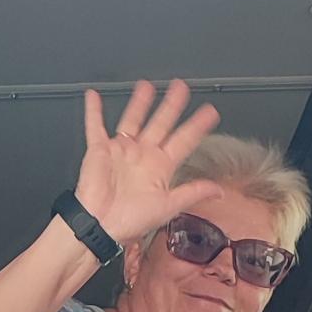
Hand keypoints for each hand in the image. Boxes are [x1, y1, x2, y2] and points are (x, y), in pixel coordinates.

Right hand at [73, 79, 222, 247]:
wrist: (99, 226)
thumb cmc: (129, 221)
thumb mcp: (168, 207)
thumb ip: (192, 193)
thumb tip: (218, 191)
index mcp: (160, 168)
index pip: (183, 140)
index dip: (197, 126)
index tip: (210, 112)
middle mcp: (142, 156)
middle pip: (161, 123)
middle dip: (172, 105)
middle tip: (182, 87)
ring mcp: (122, 151)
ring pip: (134, 119)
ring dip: (140, 102)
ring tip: (147, 86)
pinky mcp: (100, 150)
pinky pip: (95, 126)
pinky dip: (93, 111)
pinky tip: (93, 96)